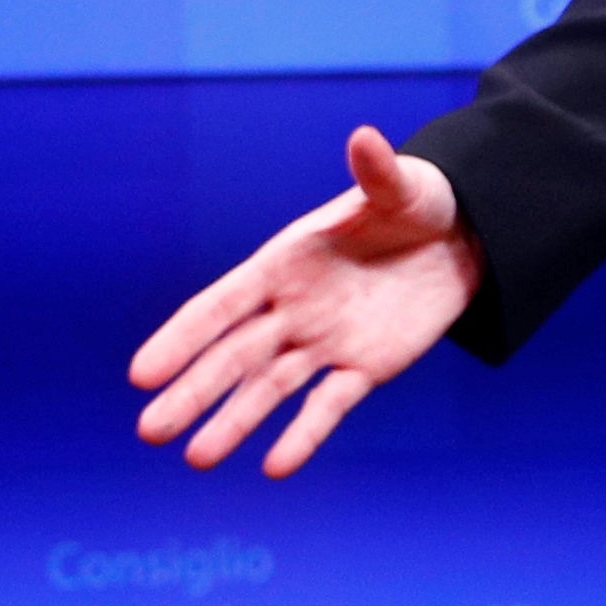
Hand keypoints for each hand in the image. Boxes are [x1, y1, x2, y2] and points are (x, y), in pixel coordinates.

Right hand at [128, 127, 480, 476]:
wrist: (463, 239)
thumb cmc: (418, 202)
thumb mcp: (402, 188)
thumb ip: (378, 173)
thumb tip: (366, 138)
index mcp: (286, 261)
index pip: (222, 305)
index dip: (182, 338)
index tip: (143, 373)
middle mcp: (294, 307)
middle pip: (232, 357)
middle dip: (192, 393)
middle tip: (149, 432)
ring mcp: (326, 342)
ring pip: (269, 390)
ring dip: (234, 422)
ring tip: (197, 460)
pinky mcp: (365, 368)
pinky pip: (328, 407)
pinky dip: (304, 436)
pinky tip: (275, 468)